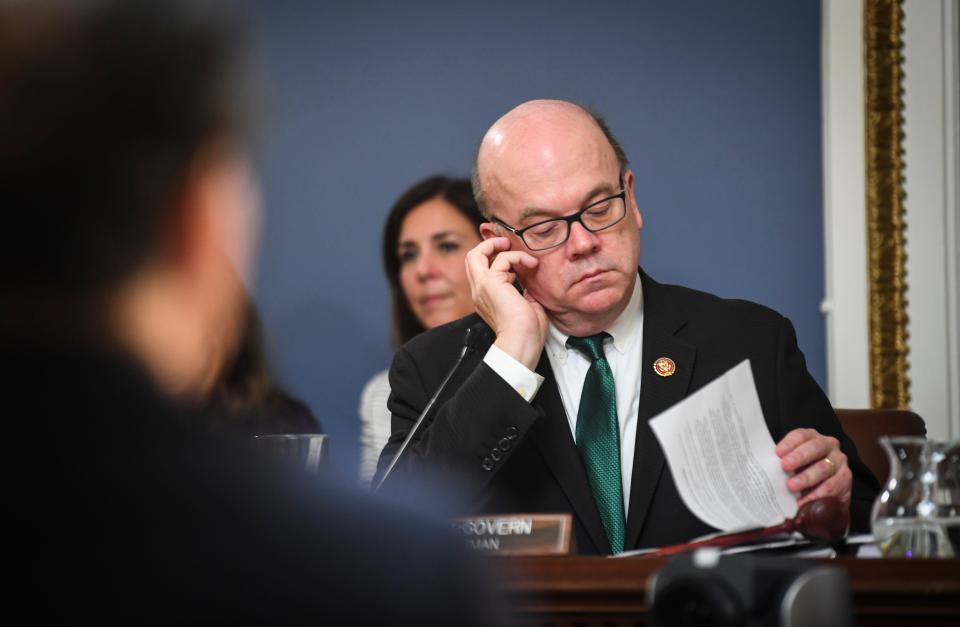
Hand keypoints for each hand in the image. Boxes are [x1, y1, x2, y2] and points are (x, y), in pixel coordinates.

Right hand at [465, 237, 548, 368]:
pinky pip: (502, 258)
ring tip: (522, 255)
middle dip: (489, 246)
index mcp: (487, 298)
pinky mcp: (490, 283)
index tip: (513, 257)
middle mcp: (480, 292)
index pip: (481, 270)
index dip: (493, 257)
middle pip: (472, 258)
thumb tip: (529, 278)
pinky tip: (531, 264)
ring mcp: (482, 287)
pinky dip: (518, 257)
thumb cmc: (527, 332)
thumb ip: (523, 290)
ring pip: (475, 254)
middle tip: (508, 245)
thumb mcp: (526, 305)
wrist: (522, 342)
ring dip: (500, 247)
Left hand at [776, 428, 851, 508]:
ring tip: (791, 486)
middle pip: (814, 448)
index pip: (801, 435)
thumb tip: (763, 467)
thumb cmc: (804, 470)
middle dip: (798, 457)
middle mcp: (828, 445)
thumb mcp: (793, 463)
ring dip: (806, 478)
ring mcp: (839, 460)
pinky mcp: (846, 477)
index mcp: (812, 437)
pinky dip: (816, 494)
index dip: (789, 443)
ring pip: (823, 467)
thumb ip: (783, 462)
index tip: (777, 453)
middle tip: (784, 466)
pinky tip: (804, 500)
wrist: (826, 490)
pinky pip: (832, 485)